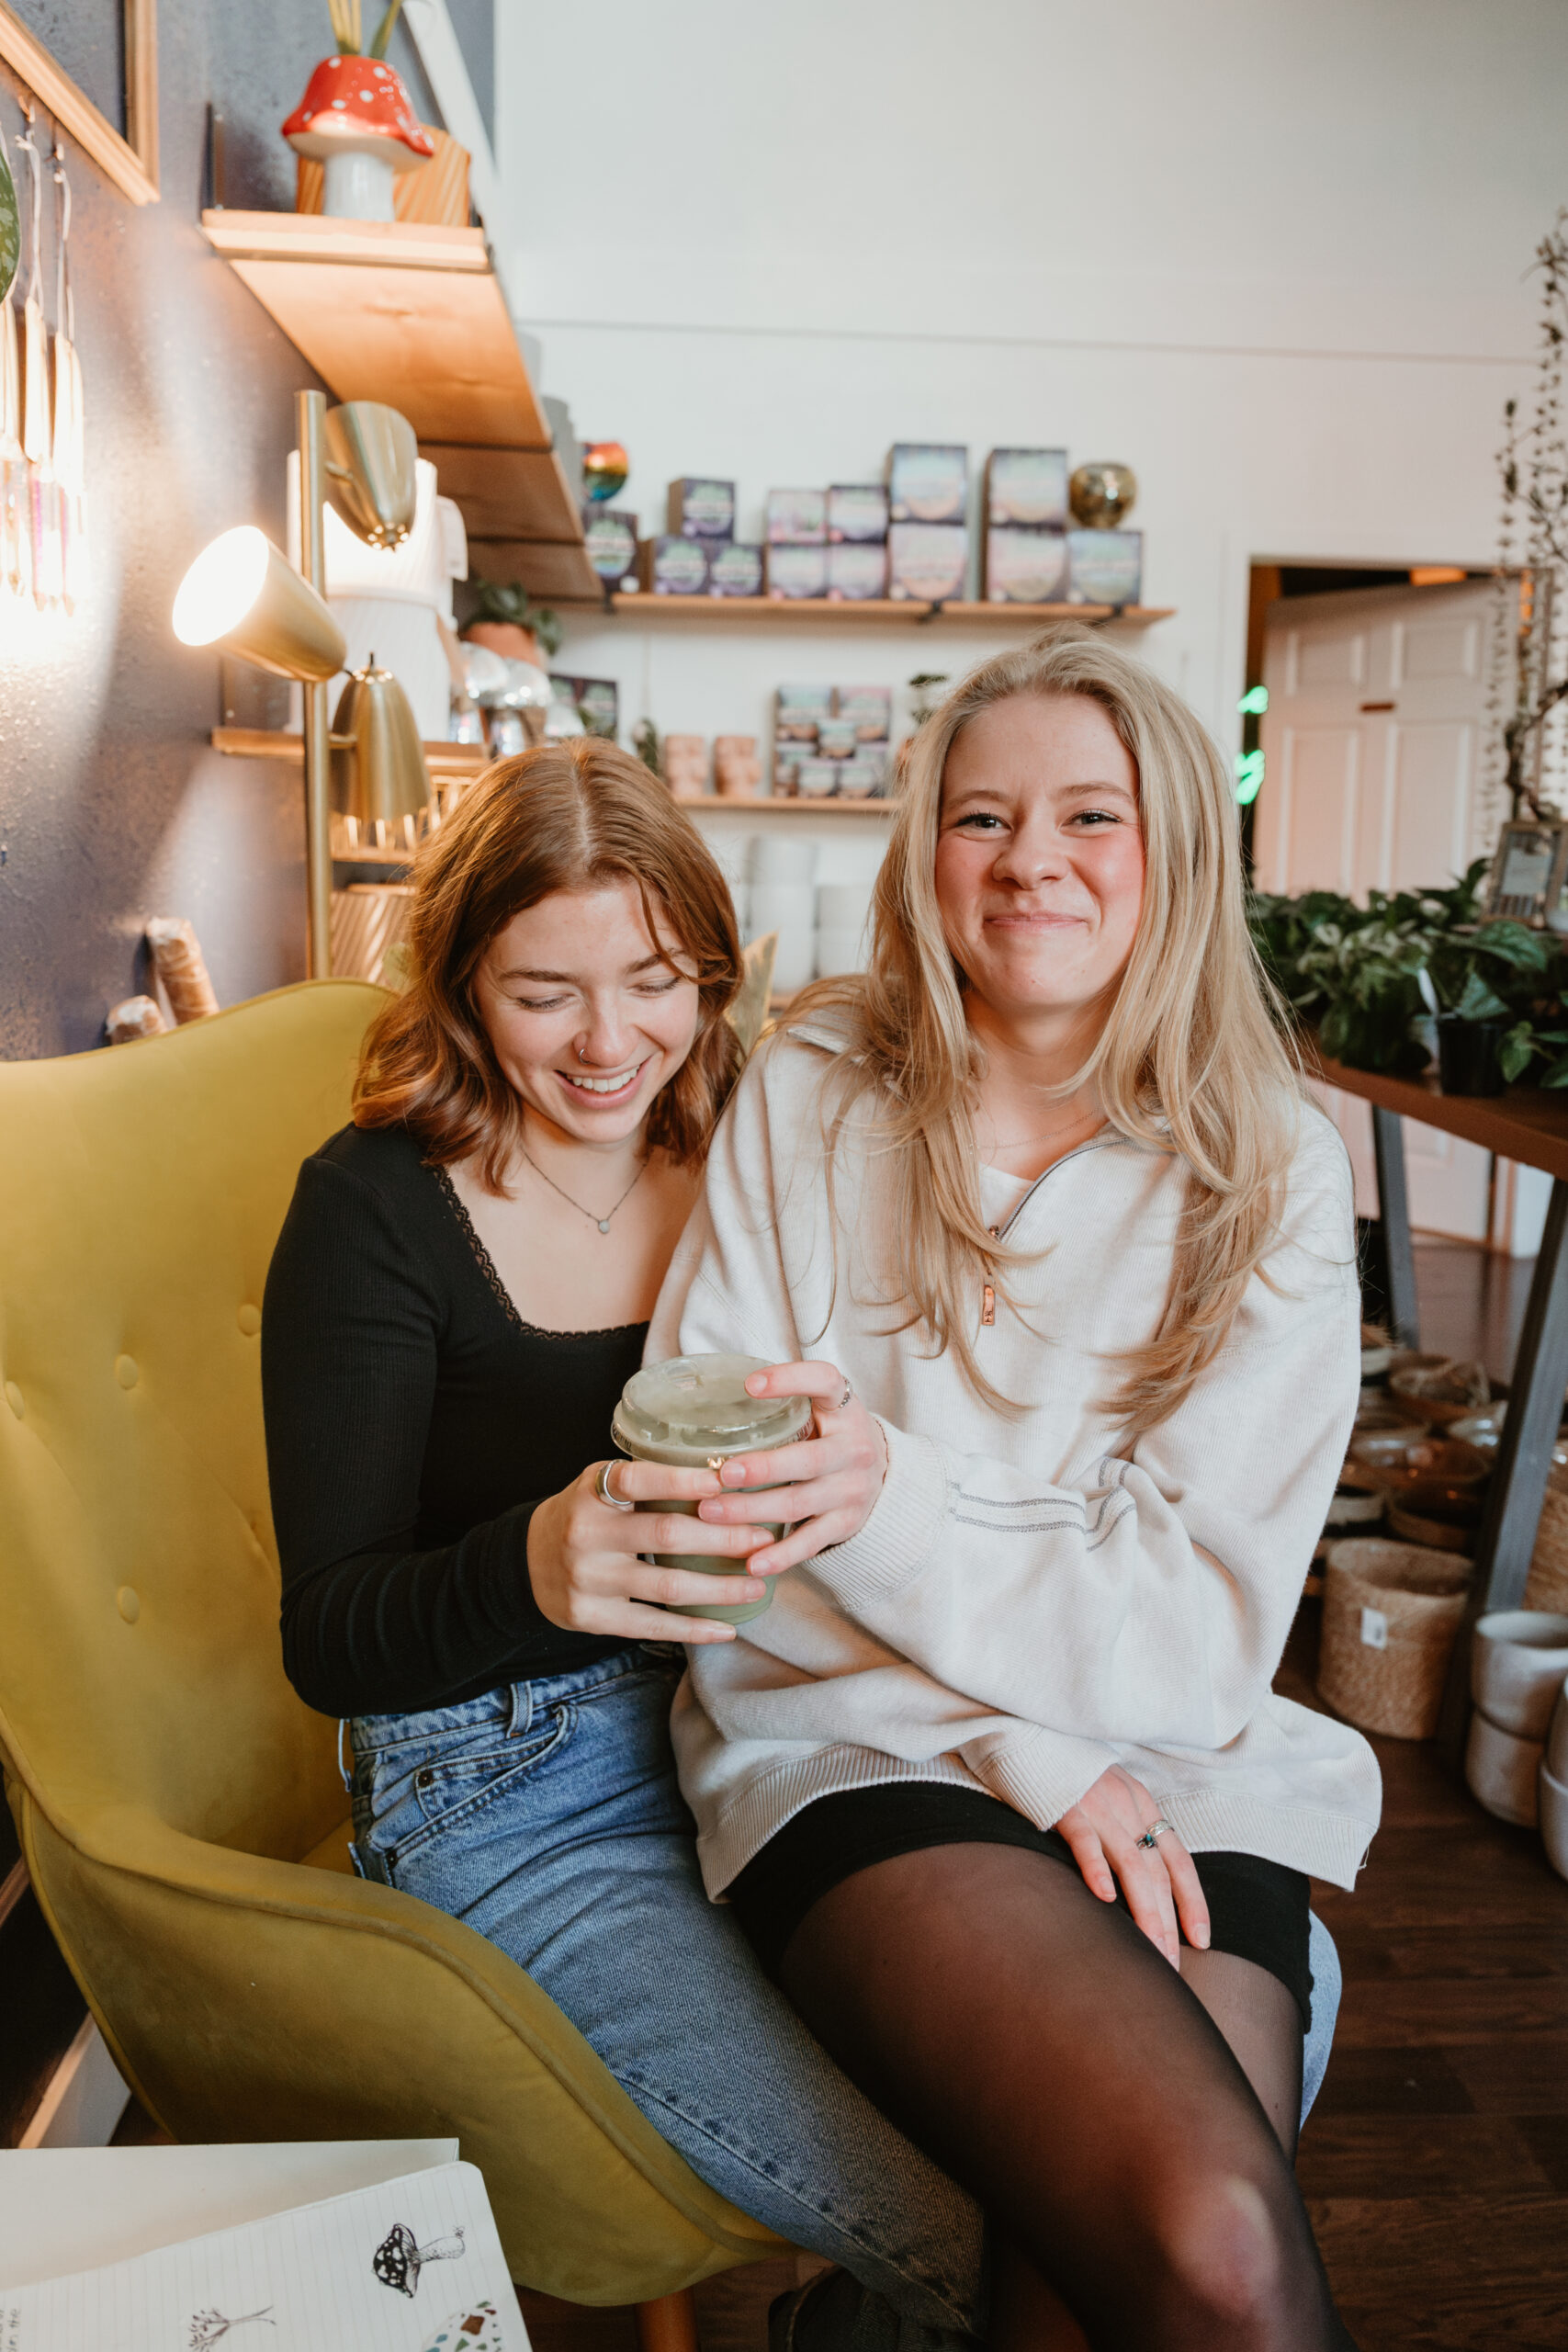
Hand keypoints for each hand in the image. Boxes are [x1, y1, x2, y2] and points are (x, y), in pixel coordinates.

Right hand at [526, 1457, 772, 1643]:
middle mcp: (586, 1533)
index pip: (636, 1478)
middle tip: (765, 1538)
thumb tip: (727, 1476)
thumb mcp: (600, 1485)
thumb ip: (647, 1481)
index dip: (681, 1481)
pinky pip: (651, 1624)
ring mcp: (587, 1578)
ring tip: (757, 1584)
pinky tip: (726, 1628)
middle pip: (667, 1534)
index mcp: (591, 1491)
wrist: (528, 1562)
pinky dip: (693, 1628)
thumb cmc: (586, 1515)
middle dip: (724, 1538)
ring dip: (720, 1587)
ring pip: (667, 1585)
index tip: (723, 1483)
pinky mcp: (591, 1616)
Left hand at [693, 1359, 888, 1574]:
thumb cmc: (831, 1435)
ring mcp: (851, 1489)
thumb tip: (708, 1396)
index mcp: (844, 1409)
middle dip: (763, 1469)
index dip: (790, 1380)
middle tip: (722, 1474)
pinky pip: (810, 1542)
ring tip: (711, 1513)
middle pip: (806, 1461)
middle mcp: (853, 1449)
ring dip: (752, 1511)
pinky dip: (781, 1555)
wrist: (881, 1475)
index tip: (750, 1384)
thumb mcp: (822, 1409)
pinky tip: (752, 1563)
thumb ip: (785, 1402)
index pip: (825, 1382)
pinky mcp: (845, 1523)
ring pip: (798, 1503)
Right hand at [1054, 1765, 1210, 1967]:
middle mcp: (1128, 1806)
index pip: (1179, 1860)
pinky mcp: (1065, 1804)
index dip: (1193, 1902)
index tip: (1201, 1941)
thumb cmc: (1066, 1773)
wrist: (1030, 1730)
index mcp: (1142, 1805)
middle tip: (1172, 1968)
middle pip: (1158, 1874)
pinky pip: (1085, 1840)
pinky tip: (1104, 1898)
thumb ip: (1125, 1831)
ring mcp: (1098, 1805)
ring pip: (1132, 1866)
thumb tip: (1135, 1885)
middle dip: (1169, 1925)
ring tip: (1151, 1953)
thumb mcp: (1109, 1796)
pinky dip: (1097, 1869)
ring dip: (1145, 1913)